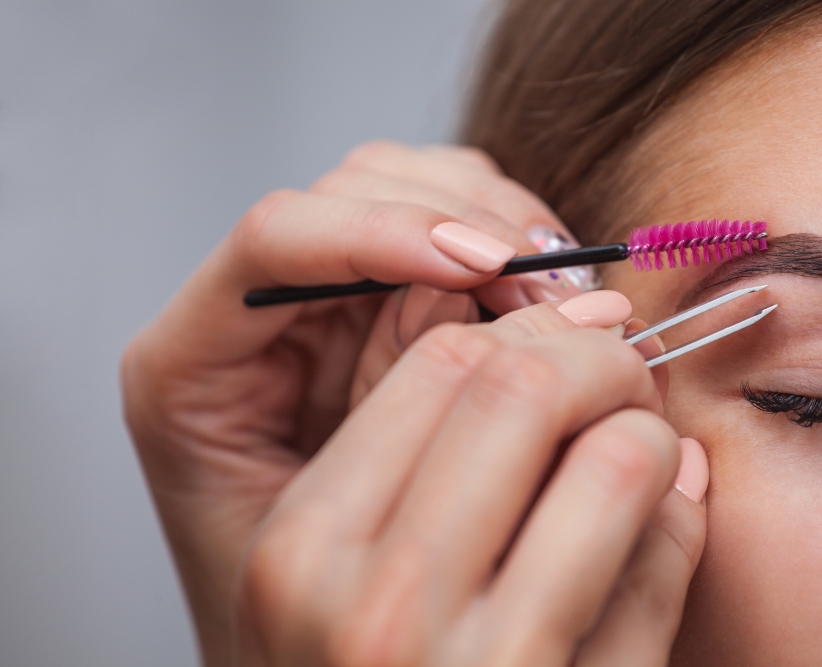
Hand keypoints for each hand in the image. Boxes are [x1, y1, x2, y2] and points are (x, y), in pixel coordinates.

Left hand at [121, 142, 582, 664]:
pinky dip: (507, 239)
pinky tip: (546, 291)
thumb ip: (396, 400)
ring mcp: (317, 296)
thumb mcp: (340, 514)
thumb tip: (494, 285)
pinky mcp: (377, 301)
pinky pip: (445, 222)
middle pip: (352, 189)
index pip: (275, 239)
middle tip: (548, 286)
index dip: (384, 233)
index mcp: (193, 366)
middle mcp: (249, 312)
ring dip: (496, 221)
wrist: (301, 647)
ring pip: (407, 183)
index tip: (484, 265)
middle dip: (463, 220)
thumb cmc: (296, 607)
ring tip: (561, 292)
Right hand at [235, 297, 707, 665]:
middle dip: (597, 358)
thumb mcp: (339, 575)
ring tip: (641, 449)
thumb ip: (416, 443)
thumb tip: (546, 318)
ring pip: (615, 458)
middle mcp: (374, 610)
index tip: (561, 342)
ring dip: (649, 433)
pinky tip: (661, 522)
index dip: (522, 332)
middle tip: (619, 375)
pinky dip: (682, 520)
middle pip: (524, 386)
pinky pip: (668, 560)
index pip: (440, 362)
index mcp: (300, 552)